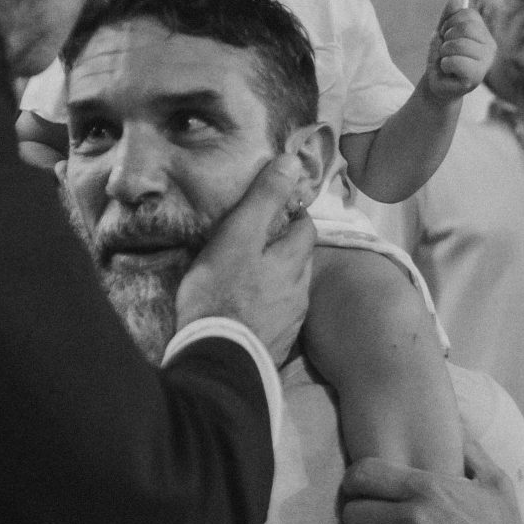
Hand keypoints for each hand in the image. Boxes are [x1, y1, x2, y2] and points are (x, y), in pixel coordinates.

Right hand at [175, 151, 313, 363]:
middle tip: (257, 244)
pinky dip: (267, 309)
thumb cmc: (222, 294)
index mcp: (294, 262)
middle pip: (300, 261)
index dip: (292, 215)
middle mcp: (301, 292)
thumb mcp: (239, 236)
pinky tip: (247, 312)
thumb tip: (294, 161)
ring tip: (250, 278)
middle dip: (285, 249)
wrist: (218, 362)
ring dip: (277, 281)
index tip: (272, 211)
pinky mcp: (276, 347)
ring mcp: (290, 323)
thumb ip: (265, 200)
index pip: (305, 228)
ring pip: (290, 291)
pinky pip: (278, 319)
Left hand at [338, 450, 523, 523]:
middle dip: (359, 514)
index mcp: (429, 489)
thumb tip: (454, 420)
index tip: (360, 487)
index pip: (362, 475)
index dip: (355, 480)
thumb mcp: (495, 485)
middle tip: (372, 519)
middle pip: (351, 512)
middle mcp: (411, 521)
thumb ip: (469, 450)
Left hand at [419, 1, 494, 103]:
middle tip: (445, 48)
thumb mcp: (443, 32)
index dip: (450, 21)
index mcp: (484, 33)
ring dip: (444, 52)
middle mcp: (490, 47)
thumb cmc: (443, 57)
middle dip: (446, 37)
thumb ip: (449, 16)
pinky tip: (449, 71)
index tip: (446, 33)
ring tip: (446, 60)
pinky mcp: (476, 77)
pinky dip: (445, 64)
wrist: (437, 83)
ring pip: (459, 44)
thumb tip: (457, 0)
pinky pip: (455, 61)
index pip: (468, 14)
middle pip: (466, 27)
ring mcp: (485, 62)